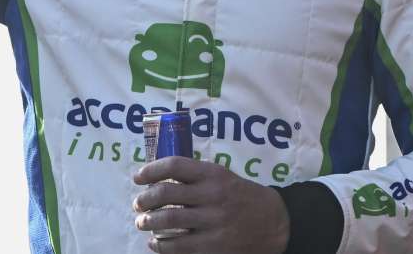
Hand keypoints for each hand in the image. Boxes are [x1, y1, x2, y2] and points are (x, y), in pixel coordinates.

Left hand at [133, 157, 289, 253]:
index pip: (174, 165)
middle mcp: (212, 196)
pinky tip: (156, 243)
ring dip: (148, 222)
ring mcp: (213, 222)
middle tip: (138, 205)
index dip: (150, 170)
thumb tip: (156, 180)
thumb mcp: (222, 177)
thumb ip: (195, 176)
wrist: (274, 224)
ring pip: (168, 220)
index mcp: (213, 174)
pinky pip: (178, 246)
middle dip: (145, 200)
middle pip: (166, 194)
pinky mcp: (214, 247)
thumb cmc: (240, 197)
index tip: (138, 177)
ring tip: (142, 223)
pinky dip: (161, 245)